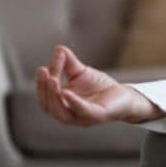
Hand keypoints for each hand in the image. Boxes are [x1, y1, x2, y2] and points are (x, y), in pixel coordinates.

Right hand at [36, 44, 155, 125]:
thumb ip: (68, 61)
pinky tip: (66, 92)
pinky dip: (73, 102)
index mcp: (62, 106)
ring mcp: (82, 118)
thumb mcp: (80, 72)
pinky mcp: (97, 116)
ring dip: (54, 97)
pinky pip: (82, 111)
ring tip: (52, 79)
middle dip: (44, 90)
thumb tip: (58, 48)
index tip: (43, 68)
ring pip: (62, 113)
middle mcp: (69, 115)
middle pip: (49, 107)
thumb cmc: (99, 86)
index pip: (45, 98)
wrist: (124, 95)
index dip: (42, 84)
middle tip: (44, 73)